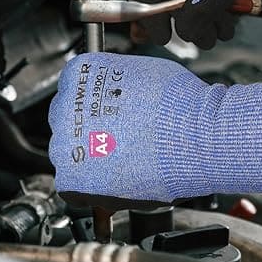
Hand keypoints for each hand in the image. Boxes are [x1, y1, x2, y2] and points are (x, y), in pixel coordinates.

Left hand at [46, 52, 261, 207]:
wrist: (197, 138)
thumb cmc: (182, 105)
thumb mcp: (146, 73)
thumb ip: (119, 83)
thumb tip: (119, 93)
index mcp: (78, 74)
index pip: (73, 92)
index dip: (95, 109)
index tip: (109, 119)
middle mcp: (64, 107)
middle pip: (68, 123)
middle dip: (92, 133)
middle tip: (121, 141)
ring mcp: (64, 144)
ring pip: (69, 155)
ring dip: (91, 160)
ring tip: (126, 162)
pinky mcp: (73, 179)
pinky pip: (74, 186)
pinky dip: (92, 188)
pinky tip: (118, 180)